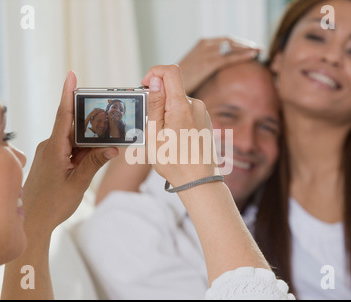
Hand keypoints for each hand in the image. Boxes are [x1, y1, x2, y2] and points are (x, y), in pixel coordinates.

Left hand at [22, 71, 117, 237]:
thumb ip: (94, 163)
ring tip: (109, 139)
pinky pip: (71, 148)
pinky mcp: (53, 160)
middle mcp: (50, 146)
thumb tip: (113, 148)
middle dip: (91, 118)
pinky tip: (96, 153)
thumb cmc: (52, 204)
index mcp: (54, 148)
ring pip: (74, 138)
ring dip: (90, 138)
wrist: (32, 221)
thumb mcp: (78, 184)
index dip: (68, 94)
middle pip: (73, 125)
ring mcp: (51, 153)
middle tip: (110, 112)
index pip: (63, 115)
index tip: (71, 75)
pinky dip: (84, 149)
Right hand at [141, 65, 217, 187]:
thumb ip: (154, 104)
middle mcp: (195, 105)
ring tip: (163, 135)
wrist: (198, 180)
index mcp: (181, 106)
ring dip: (166, 111)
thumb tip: (155, 81)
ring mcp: (202, 113)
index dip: (154, 73)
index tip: (145, 87)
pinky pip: (186, 111)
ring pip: (178, 101)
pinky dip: (176, 117)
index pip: (170, 71)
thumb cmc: (174, 161)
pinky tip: (174, 137)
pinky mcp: (204, 120)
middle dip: (158, 99)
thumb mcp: (155, 133)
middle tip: (151, 123)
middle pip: (172, 88)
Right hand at [179, 36, 260, 94]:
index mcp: (201, 45)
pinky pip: (228, 57)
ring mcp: (205, 54)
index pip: (224, 40)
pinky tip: (252, 55)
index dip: (239, 42)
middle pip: (229, 40)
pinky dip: (242, 55)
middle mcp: (204, 46)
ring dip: (246, 47)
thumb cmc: (182, 82)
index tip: (249, 46)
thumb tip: (216, 68)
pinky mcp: (207, 64)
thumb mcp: (194, 69)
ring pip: (231, 46)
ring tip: (258, 50)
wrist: (168, 87)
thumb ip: (206, 65)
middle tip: (257, 47)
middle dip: (244, 43)